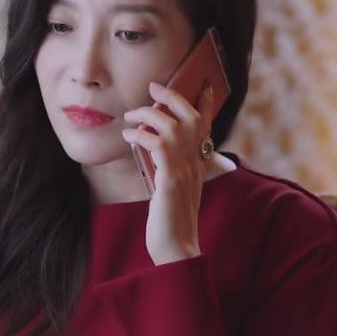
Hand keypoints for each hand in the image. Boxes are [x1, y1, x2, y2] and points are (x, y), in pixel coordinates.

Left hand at [122, 81, 214, 264]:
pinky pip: (159, 146)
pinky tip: (129, 137)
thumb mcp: (173, 189)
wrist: (176, 250)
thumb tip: (154, 149)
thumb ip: (170, 168)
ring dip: (150, 114)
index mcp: (198, 165)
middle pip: (192, 118)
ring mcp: (185, 172)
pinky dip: (142, 135)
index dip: (204, 103)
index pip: (206, 127)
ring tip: (131, 116)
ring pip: (175, 127)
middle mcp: (196, 165)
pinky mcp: (171, 181)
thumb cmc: (170, 223)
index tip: (201, 85)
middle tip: (154, 87)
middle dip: (174, 97)